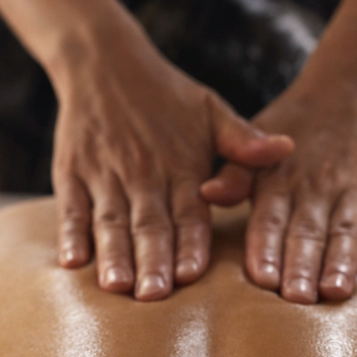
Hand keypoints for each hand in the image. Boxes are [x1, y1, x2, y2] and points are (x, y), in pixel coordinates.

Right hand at [51, 18, 292, 299]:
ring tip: (118, 287)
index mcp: (182, 164)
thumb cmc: (166, 95)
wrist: (102, 61)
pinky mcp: (71, 173)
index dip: (190, 243)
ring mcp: (103, 174)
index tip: (191, 274)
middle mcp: (143, 172)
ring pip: (110, 221)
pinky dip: (70, 235)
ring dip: (113, 254)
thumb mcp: (211, 110)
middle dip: (152, 261)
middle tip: (154, 296)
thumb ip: (244, 140)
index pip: (189, 212)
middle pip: (149, 223)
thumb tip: (287, 148)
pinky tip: (71, 263)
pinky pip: (71, 208)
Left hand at [201, 77, 356, 303]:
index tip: (261, 278)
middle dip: (302, 266)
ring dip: (340, 264)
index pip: (270, 219)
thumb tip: (207, 194)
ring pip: (346, 232)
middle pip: (308, 232)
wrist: (351, 90)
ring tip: (334, 293)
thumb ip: (234, 175)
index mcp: (280, 178)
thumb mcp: (256, 144)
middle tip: (296, 299)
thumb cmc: (292, 130)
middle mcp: (317, 186)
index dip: (266, 248)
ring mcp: (354, 191)